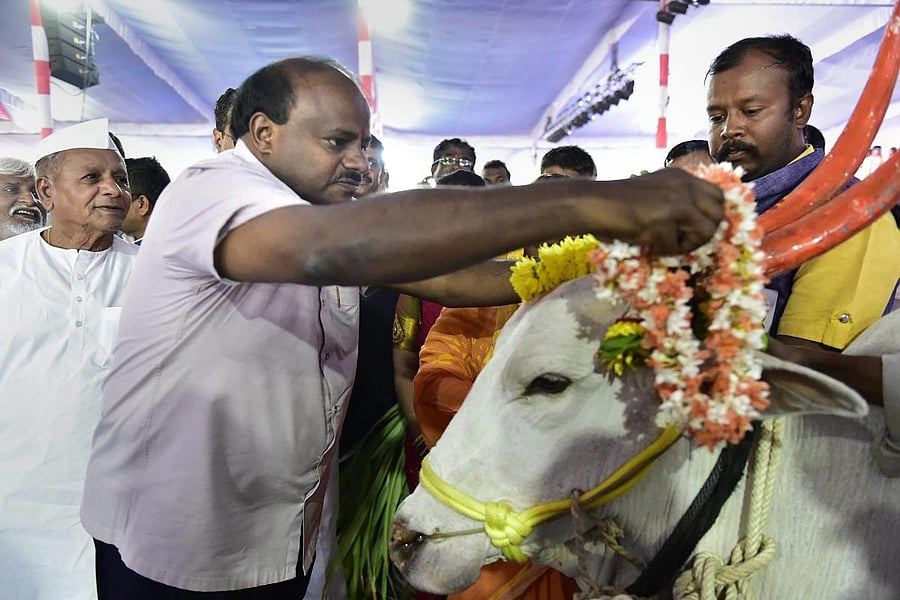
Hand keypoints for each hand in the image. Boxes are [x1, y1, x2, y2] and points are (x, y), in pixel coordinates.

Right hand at [604, 168, 724, 255]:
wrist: (593, 204)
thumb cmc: (618, 202)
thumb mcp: (656, 193)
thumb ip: (678, 201)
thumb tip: (702, 226)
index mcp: (681, 177)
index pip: (718, 195)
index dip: (713, 215)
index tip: (699, 229)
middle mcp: (683, 185)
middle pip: (717, 214)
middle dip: (705, 233)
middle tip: (685, 241)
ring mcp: (676, 201)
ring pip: (705, 232)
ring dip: (687, 244)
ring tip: (665, 244)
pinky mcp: (664, 219)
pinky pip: (676, 246)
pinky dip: (662, 250)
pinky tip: (646, 242)